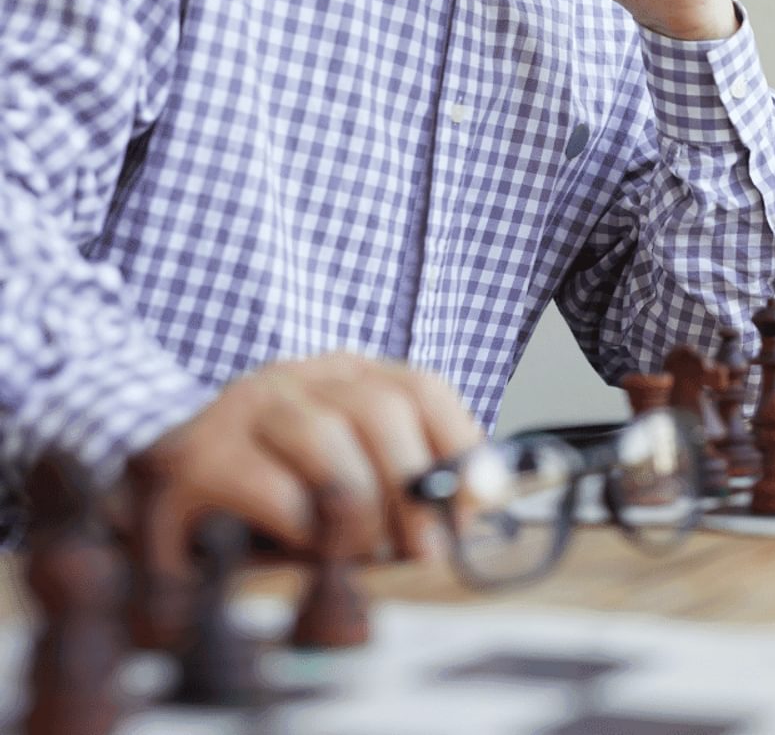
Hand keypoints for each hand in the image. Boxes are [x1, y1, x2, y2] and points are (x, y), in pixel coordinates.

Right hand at [120, 353, 482, 569]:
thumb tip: (475, 509)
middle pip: (379, 410)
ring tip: (357, 551)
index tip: (477, 503)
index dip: (460, 446)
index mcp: (343, 375)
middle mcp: (295, 379)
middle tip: (422, 549)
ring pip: (327, 443)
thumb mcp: (344, 475)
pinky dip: (304, 530)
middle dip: (414, 490)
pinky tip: (303, 548)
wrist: (146, 478)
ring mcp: (242, 410)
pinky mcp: (194, 460)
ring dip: (358, 512)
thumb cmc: (266, 489)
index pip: (421, 388)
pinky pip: (272, 491)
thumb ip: (406, 485)